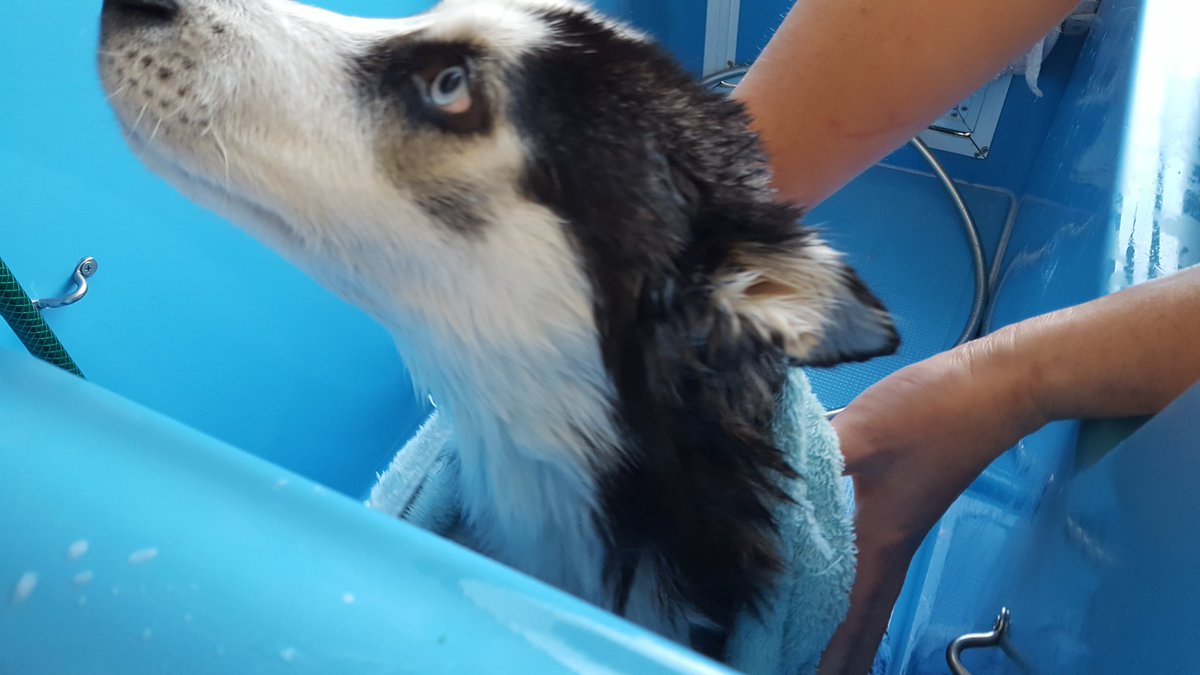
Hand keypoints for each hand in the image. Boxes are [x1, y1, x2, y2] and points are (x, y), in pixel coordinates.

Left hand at [818, 334, 1045, 673]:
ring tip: (821, 658)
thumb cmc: (932, 412)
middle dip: (835, 657)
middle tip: (797, 672)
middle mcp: (890, 548)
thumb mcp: (862, 433)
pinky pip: (872, 572)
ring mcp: (900, 532)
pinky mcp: (902, 510)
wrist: (992, 390)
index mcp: (877, 542)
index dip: (822, 652)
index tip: (789, 670)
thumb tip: (763, 482)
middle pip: (862, 623)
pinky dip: (852, 595)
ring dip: (846, 631)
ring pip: (870, 599)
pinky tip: (838, 589)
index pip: (844, 617)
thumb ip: (810, 460)